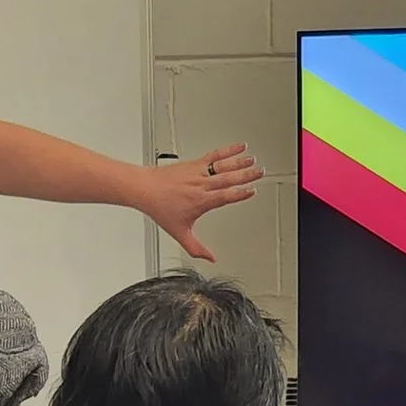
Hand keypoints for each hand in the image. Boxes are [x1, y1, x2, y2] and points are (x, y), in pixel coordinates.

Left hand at [143, 143, 259, 261]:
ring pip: (223, 166)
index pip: (225, 196)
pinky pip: (214, 155)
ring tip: (252, 159)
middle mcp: (201, 185)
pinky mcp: (194, 164)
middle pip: (228, 178)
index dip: (240, 193)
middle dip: (246, 175)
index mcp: (201, 201)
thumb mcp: (179, 233)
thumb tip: (210, 258)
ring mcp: (198, 172)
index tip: (252, 191)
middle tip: (260, 172)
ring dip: (239, 162)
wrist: (144, 189)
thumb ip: (196, 248)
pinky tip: (238, 147)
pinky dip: (227, 150)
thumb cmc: (160, 207)